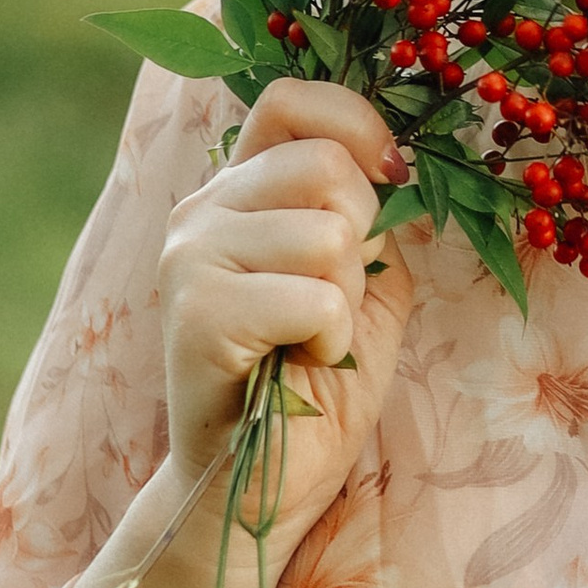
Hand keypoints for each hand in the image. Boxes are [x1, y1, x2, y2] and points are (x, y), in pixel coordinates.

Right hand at [158, 78, 416, 547]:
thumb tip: (397, 160)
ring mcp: (190, 260)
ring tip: (313, 338)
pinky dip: (332, 338)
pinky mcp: (196, 317)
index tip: (392, 176)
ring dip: (348, 300)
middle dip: (364, 238)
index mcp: (238, 192)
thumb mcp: (363, 280)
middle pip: (325, 168)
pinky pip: (315, 297)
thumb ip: (370, 214)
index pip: (291, 102)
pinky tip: (302, 364)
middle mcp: (202, 211)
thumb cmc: (316, 382)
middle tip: (336, 299)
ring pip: (327, 236)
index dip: (358, 125)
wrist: (259, 486)